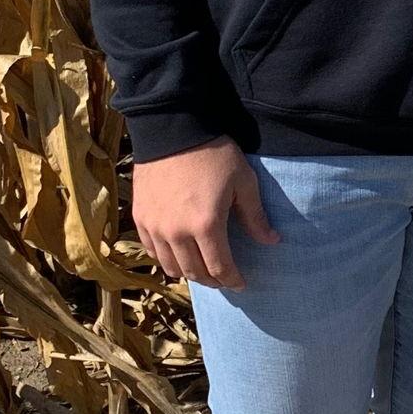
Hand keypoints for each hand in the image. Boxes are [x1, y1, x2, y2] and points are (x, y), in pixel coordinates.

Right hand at [131, 139, 276, 288]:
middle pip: (195, 272)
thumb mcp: (243, 182)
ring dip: (189, 272)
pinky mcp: (140, 217)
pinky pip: (151, 251)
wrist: (173, 129)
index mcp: (206, 225)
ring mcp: (155, 227)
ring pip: (170, 266)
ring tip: (202, 268)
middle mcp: (176, 233)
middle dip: (213, 280)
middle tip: (224, 278)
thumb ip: (255, 216)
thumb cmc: (214, 154)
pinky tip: (178, 253)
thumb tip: (272, 241)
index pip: (220, 267)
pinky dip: (166, 258)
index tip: (241, 283)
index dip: (232, 280)